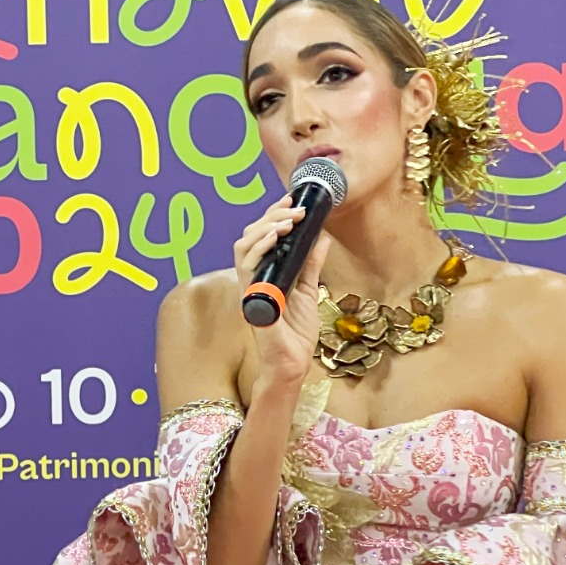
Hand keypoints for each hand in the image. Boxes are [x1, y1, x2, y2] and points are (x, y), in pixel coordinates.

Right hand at [232, 194, 331, 386]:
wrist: (292, 362)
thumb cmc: (295, 332)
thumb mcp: (308, 289)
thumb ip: (311, 264)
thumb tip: (322, 237)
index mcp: (264, 274)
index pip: (259, 237)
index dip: (271, 216)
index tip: (291, 202)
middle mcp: (252, 278)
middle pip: (248, 236)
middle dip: (270, 216)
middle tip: (294, 209)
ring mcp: (249, 288)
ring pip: (243, 247)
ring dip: (264, 228)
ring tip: (288, 220)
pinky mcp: (250, 298)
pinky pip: (248, 267)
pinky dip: (260, 247)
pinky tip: (277, 236)